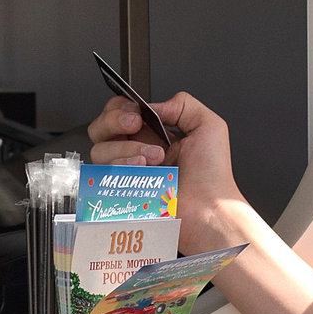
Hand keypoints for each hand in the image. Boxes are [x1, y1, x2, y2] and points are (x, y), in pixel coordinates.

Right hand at [87, 90, 247, 250]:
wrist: (209, 208)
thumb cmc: (212, 176)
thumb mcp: (209, 126)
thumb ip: (183, 104)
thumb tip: (152, 106)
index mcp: (154, 136)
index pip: (121, 113)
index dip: (121, 108)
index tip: (136, 112)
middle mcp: (136, 152)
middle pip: (100, 128)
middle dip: (113, 120)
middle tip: (134, 125)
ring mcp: (127, 173)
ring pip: (100, 150)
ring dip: (126, 148)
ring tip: (153, 157)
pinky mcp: (120, 191)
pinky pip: (103, 174)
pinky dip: (123, 167)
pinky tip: (144, 170)